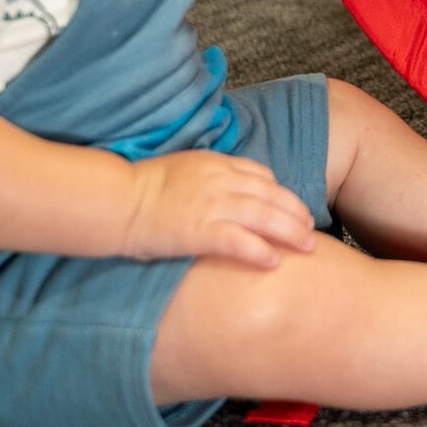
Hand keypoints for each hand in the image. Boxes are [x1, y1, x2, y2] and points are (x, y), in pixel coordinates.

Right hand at [122, 150, 317, 267]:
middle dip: (295, 212)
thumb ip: (208, 176)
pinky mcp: (198, 231)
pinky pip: (239, 241)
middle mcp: (219, 182)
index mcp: (215, 163)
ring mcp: (211, 206)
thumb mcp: (182, 169)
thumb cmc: (140, 188)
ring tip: (308, 246)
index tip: (292, 207)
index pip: (261, 175)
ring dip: (291, 232)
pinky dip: (260, 251)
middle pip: (271, 195)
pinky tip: (275, 262)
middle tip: (311, 229)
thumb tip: (227, 192)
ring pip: (264, 216)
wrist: (114, 201)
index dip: (281, 193)